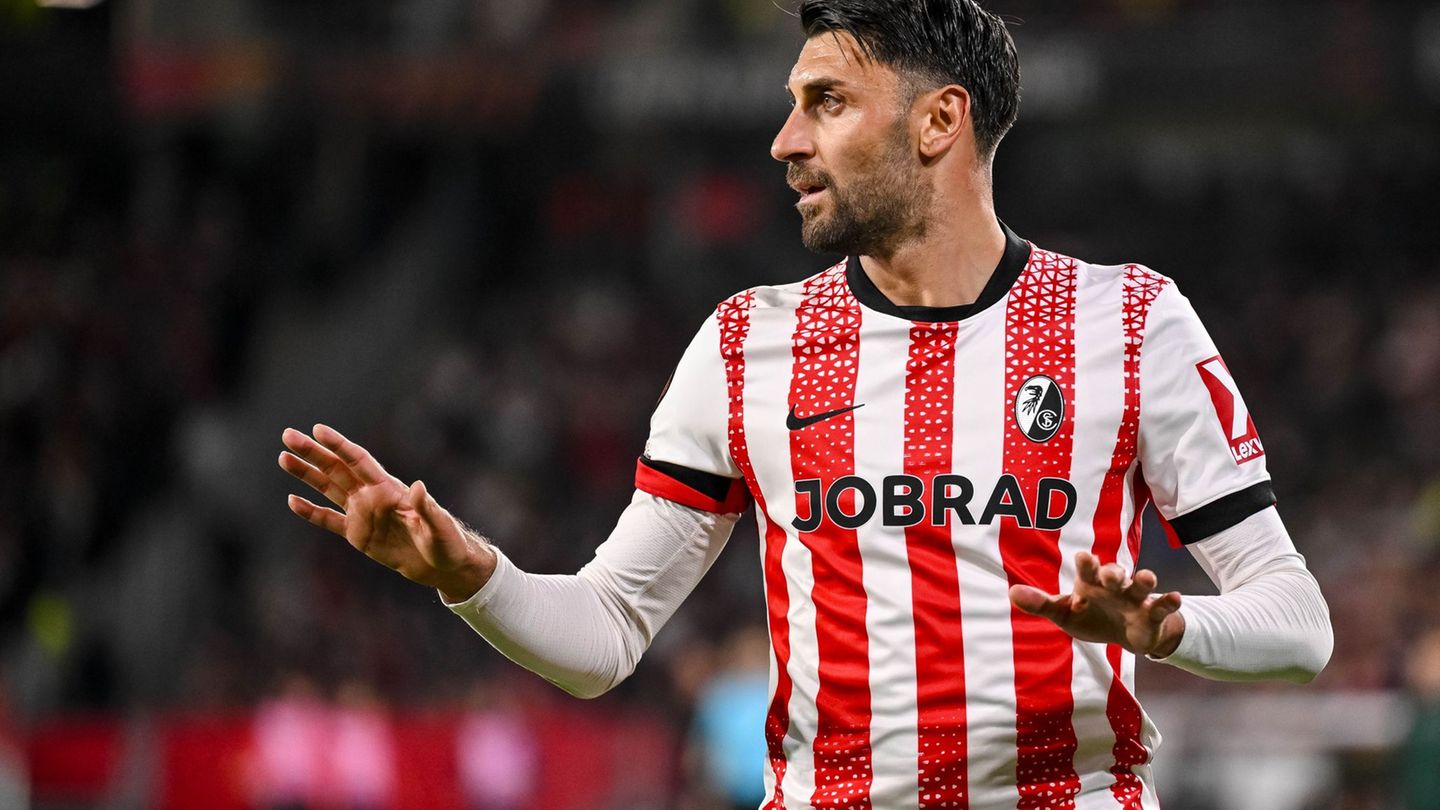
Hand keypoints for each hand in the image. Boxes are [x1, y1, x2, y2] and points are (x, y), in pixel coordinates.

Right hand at [278, 424, 494, 601]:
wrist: (443, 565)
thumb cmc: (447, 542)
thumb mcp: (439, 526)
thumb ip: (427, 508)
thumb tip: (419, 486)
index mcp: (389, 489)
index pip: (359, 461)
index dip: (338, 445)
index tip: (318, 430)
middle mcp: (372, 496)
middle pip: (337, 469)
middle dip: (312, 452)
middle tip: (287, 435)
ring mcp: (363, 514)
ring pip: (328, 489)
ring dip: (306, 474)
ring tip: (284, 458)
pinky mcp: (359, 535)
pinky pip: (330, 520)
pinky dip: (311, 512)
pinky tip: (293, 501)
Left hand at [1008, 552, 1184, 657]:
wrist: (1124, 635)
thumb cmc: (1090, 616)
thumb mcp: (1064, 613)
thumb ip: (1040, 604)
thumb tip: (1011, 592)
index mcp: (1090, 581)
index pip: (1088, 568)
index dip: (1087, 563)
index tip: (1084, 557)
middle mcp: (1114, 584)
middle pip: (1116, 572)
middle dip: (1114, 572)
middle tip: (1111, 574)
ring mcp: (1134, 597)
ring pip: (1140, 584)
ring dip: (1144, 579)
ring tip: (1147, 577)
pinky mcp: (1152, 613)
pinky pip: (1161, 606)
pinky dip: (1168, 602)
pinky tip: (1176, 598)